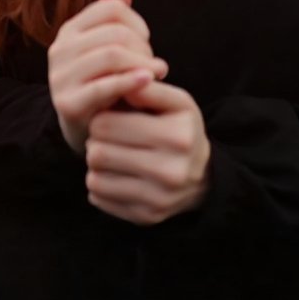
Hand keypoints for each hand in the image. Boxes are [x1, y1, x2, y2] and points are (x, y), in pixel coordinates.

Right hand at [48, 0, 168, 156]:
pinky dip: (131, 81)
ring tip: (157, 74)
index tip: (146, 41)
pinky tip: (149, 81)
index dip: (137, 22)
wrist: (88, 129)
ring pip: (111, 55)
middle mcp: (60, 49)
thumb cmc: (104, 82)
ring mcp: (60, 76)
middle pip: (114, 32)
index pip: (111, 9)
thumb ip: (112, 17)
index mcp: (70, 30)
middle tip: (155, 64)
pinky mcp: (68, 103)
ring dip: (141, 63)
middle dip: (142, 47)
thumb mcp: (107, 47)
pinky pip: (105, 86)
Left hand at [85, 78, 211, 225]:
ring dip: (96, 164)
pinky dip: (101, 184)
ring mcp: (158, 199)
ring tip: (109, 154)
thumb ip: (149, 89)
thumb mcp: (177, 102)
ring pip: (95, 178)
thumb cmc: (182, 130)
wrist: (203, 177)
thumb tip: (122, 82)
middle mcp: (170, 171)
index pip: (107, 125)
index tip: (109, 117)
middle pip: (98, 153)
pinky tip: (115, 174)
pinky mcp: (146, 217)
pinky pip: (100, 199)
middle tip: (104, 137)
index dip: (101, 117)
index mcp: (177, 136)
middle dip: (96, 141)